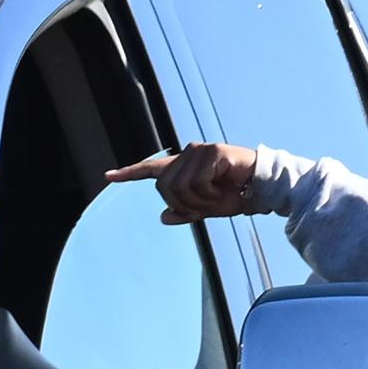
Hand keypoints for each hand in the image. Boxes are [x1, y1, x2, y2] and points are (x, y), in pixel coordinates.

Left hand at [105, 142, 257, 224]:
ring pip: (179, 187)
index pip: (150, 170)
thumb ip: (183, 213)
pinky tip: (223, 189)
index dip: (128, 173)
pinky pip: (197, 183)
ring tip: (215, 198)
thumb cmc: (234, 195)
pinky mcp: (211, 152)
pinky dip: (208, 194)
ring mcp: (198, 151)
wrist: (260, 188)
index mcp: (182, 168)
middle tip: (204, 208)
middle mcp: (186, 156)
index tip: (107, 176)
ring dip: (198, 202)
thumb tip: (163, 217)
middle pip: (164, 188)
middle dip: (183, 206)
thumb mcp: (205, 210)